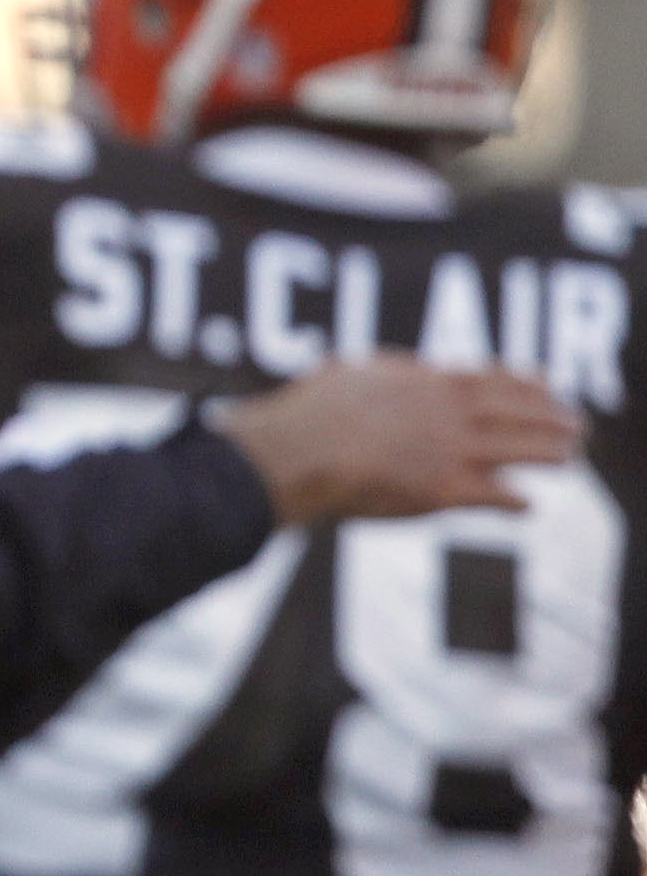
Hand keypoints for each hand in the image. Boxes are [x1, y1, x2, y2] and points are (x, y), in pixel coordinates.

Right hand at [217, 358, 579, 522]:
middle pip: (517, 411)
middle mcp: (450, 413)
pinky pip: (492, 496)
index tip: (547, 383)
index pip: (492, 379)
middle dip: (551, 416)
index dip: (525, 383)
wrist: (299, 451)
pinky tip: (529, 506)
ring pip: (518, 450)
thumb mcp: (352, 371)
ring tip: (569, 459)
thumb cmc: (309, 412)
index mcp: (428, 382)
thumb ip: (386, 371)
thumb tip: (401, 369)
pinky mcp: (442, 491)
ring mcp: (450, 451)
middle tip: (576, 423)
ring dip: (550, 453)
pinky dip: (514, 501)